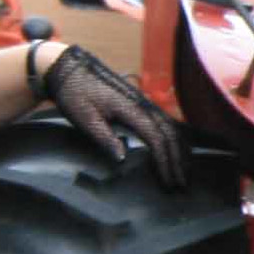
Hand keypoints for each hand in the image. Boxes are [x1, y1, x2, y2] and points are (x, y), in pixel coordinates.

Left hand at [42, 44, 189, 186]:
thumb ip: (104, 137)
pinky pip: (165, 122)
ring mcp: (143, 102)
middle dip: (178, 160)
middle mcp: (143, 104)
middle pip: (170, 134)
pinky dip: (174, 139)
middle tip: (181, 184)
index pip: (157, 138)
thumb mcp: (84, 117)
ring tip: (183, 171)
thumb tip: (123, 159)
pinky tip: (175, 150)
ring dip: (180, 150)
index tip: (169, 181)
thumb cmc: (74, 93)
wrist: (70, 68)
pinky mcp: (140, 103)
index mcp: (131, 109)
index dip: (165, 161)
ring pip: (171, 128)